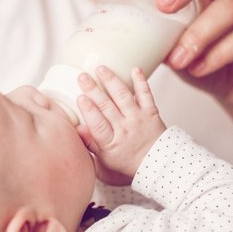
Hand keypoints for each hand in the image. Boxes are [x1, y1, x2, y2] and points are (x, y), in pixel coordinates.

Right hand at [76, 66, 165, 181]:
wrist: (155, 162)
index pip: (98, 125)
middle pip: (107, 107)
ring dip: (111, 81)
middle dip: (93, 89)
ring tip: (101, 69)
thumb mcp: (105, 158)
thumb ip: (90, 142)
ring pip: (123, 97)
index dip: (89, 110)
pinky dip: (141, 81)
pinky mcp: (151, 112)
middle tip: (82, 76)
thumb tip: (76, 128)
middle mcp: (124, 128)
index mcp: (111, 142)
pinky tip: (134, 69)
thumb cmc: (127, 160)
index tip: (80, 97)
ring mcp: (138, 119)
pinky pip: (146, 94)